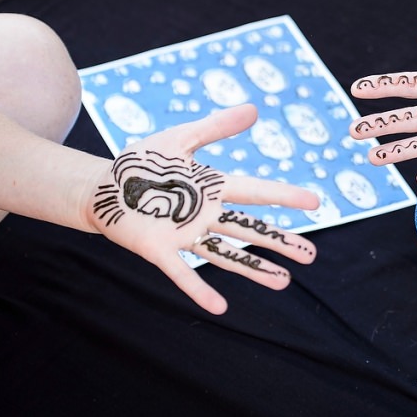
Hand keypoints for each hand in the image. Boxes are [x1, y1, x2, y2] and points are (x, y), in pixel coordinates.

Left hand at [84, 104, 318, 314]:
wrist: (100, 188)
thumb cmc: (140, 164)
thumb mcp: (179, 139)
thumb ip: (215, 127)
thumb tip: (254, 109)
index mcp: (212, 186)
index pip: (255, 191)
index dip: (284, 196)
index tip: (316, 202)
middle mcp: (205, 214)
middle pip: (249, 228)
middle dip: (280, 241)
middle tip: (310, 255)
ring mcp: (184, 234)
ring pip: (227, 254)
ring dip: (254, 268)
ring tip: (284, 282)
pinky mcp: (160, 250)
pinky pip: (183, 273)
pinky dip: (200, 290)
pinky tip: (220, 307)